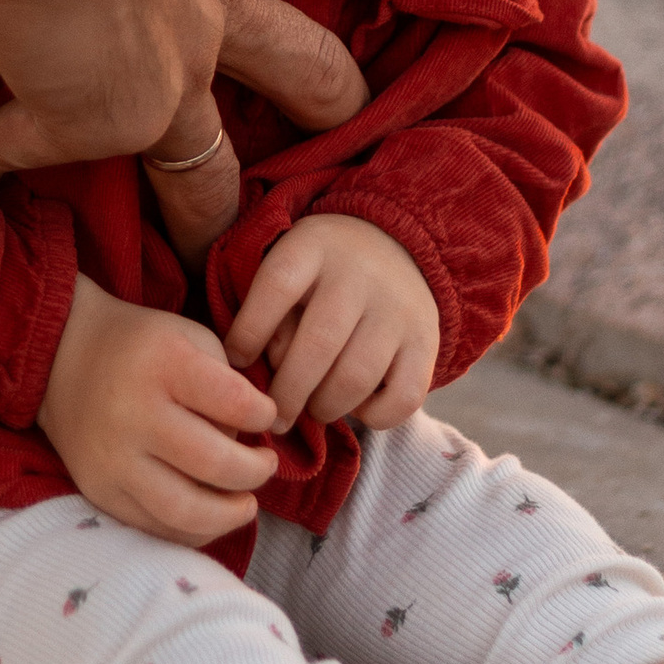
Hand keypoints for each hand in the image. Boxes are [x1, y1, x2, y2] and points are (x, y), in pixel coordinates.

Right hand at [38, 273, 282, 545]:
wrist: (61, 355)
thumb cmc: (142, 347)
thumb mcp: (190, 338)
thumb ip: (228, 383)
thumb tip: (252, 441)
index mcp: (164, 363)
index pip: (235, 403)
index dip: (264, 415)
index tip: (266, 416)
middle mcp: (133, 413)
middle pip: (214, 463)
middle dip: (255, 472)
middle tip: (266, 465)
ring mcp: (112, 458)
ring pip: (184, 510)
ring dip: (229, 515)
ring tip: (246, 504)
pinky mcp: (97, 489)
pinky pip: (154, 528)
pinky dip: (193, 530)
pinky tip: (211, 515)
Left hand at [223, 215, 439, 433]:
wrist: (395, 246)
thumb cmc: (320, 274)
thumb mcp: (289, 269)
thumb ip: (269, 313)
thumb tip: (253, 377)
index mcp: (314, 246)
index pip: (277, 286)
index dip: (249, 331)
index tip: (236, 360)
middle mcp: (360, 274)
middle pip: (318, 343)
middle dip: (287, 393)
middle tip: (273, 417)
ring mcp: (398, 308)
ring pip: (357, 376)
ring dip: (325, 407)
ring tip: (313, 409)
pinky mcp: (427, 342)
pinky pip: (403, 397)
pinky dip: (374, 416)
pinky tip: (357, 406)